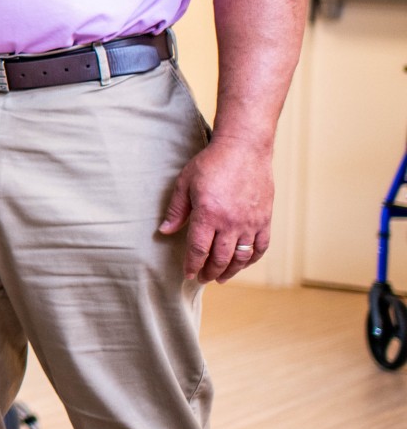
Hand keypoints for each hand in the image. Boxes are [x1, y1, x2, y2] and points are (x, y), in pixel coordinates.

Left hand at [158, 136, 273, 282]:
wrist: (245, 149)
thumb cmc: (212, 163)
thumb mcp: (185, 183)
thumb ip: (176, 210)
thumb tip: (164, 231)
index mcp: (208, 214)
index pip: (197, 250)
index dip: (192, 265)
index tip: (187, 274)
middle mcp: (230, 222)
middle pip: (219, 258)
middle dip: (209, 272)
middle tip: (202, 279)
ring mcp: (250, 222)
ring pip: (241, 257)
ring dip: (230, 271)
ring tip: (221, 278)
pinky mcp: (264, 219)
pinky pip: (260, 247)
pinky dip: (251, 259)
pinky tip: (242, 263)